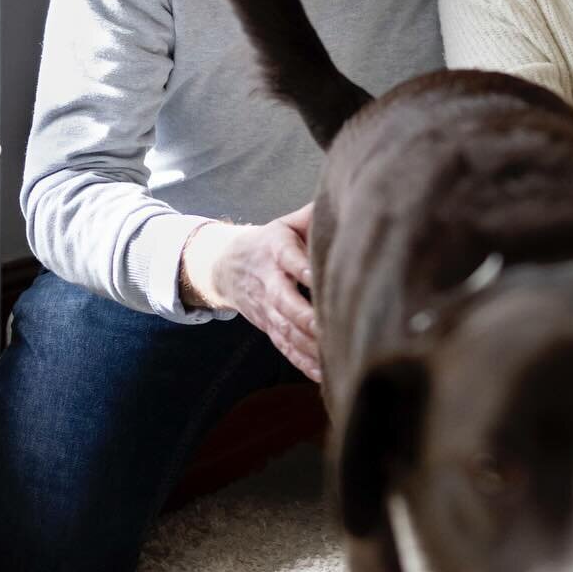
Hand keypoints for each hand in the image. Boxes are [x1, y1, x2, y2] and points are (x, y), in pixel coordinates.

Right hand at [179, 202, 319, 380]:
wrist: (225, 266)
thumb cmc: (269, 242)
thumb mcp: (286, 223)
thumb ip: (312, 216)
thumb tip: (347, 197)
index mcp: (275, 251)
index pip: (291, 260)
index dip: (304, 269)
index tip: (320, 278)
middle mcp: (270, 283)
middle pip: (287, 303)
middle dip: (307, 318)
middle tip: (330, 328)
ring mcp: (267, 310)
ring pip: (287, 331)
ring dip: (310, 346)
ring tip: (335, 357)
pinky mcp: (269, 328)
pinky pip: (286, 348)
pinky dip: (304, 363)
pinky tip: (324, 374)